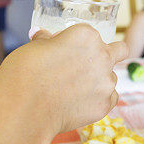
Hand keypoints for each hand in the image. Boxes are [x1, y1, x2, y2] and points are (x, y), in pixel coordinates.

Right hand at [0, 24, 127, 136]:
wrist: (24, 109)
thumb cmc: (24, 73)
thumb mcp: (33, 47)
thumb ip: (47, 40)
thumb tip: (44, 36)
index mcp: (86, 35)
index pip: (92, 34)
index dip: (79, 43)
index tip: (66, 52)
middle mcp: (102, 56)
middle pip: (119, 51)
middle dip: (107, 55)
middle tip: (89, 65)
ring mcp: (106, 82)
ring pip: (111, 78)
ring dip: (99, 81)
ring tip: (74, 90)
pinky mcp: (105, 105)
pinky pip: (110, 98)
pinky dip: (98, 100)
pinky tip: (79, 103)